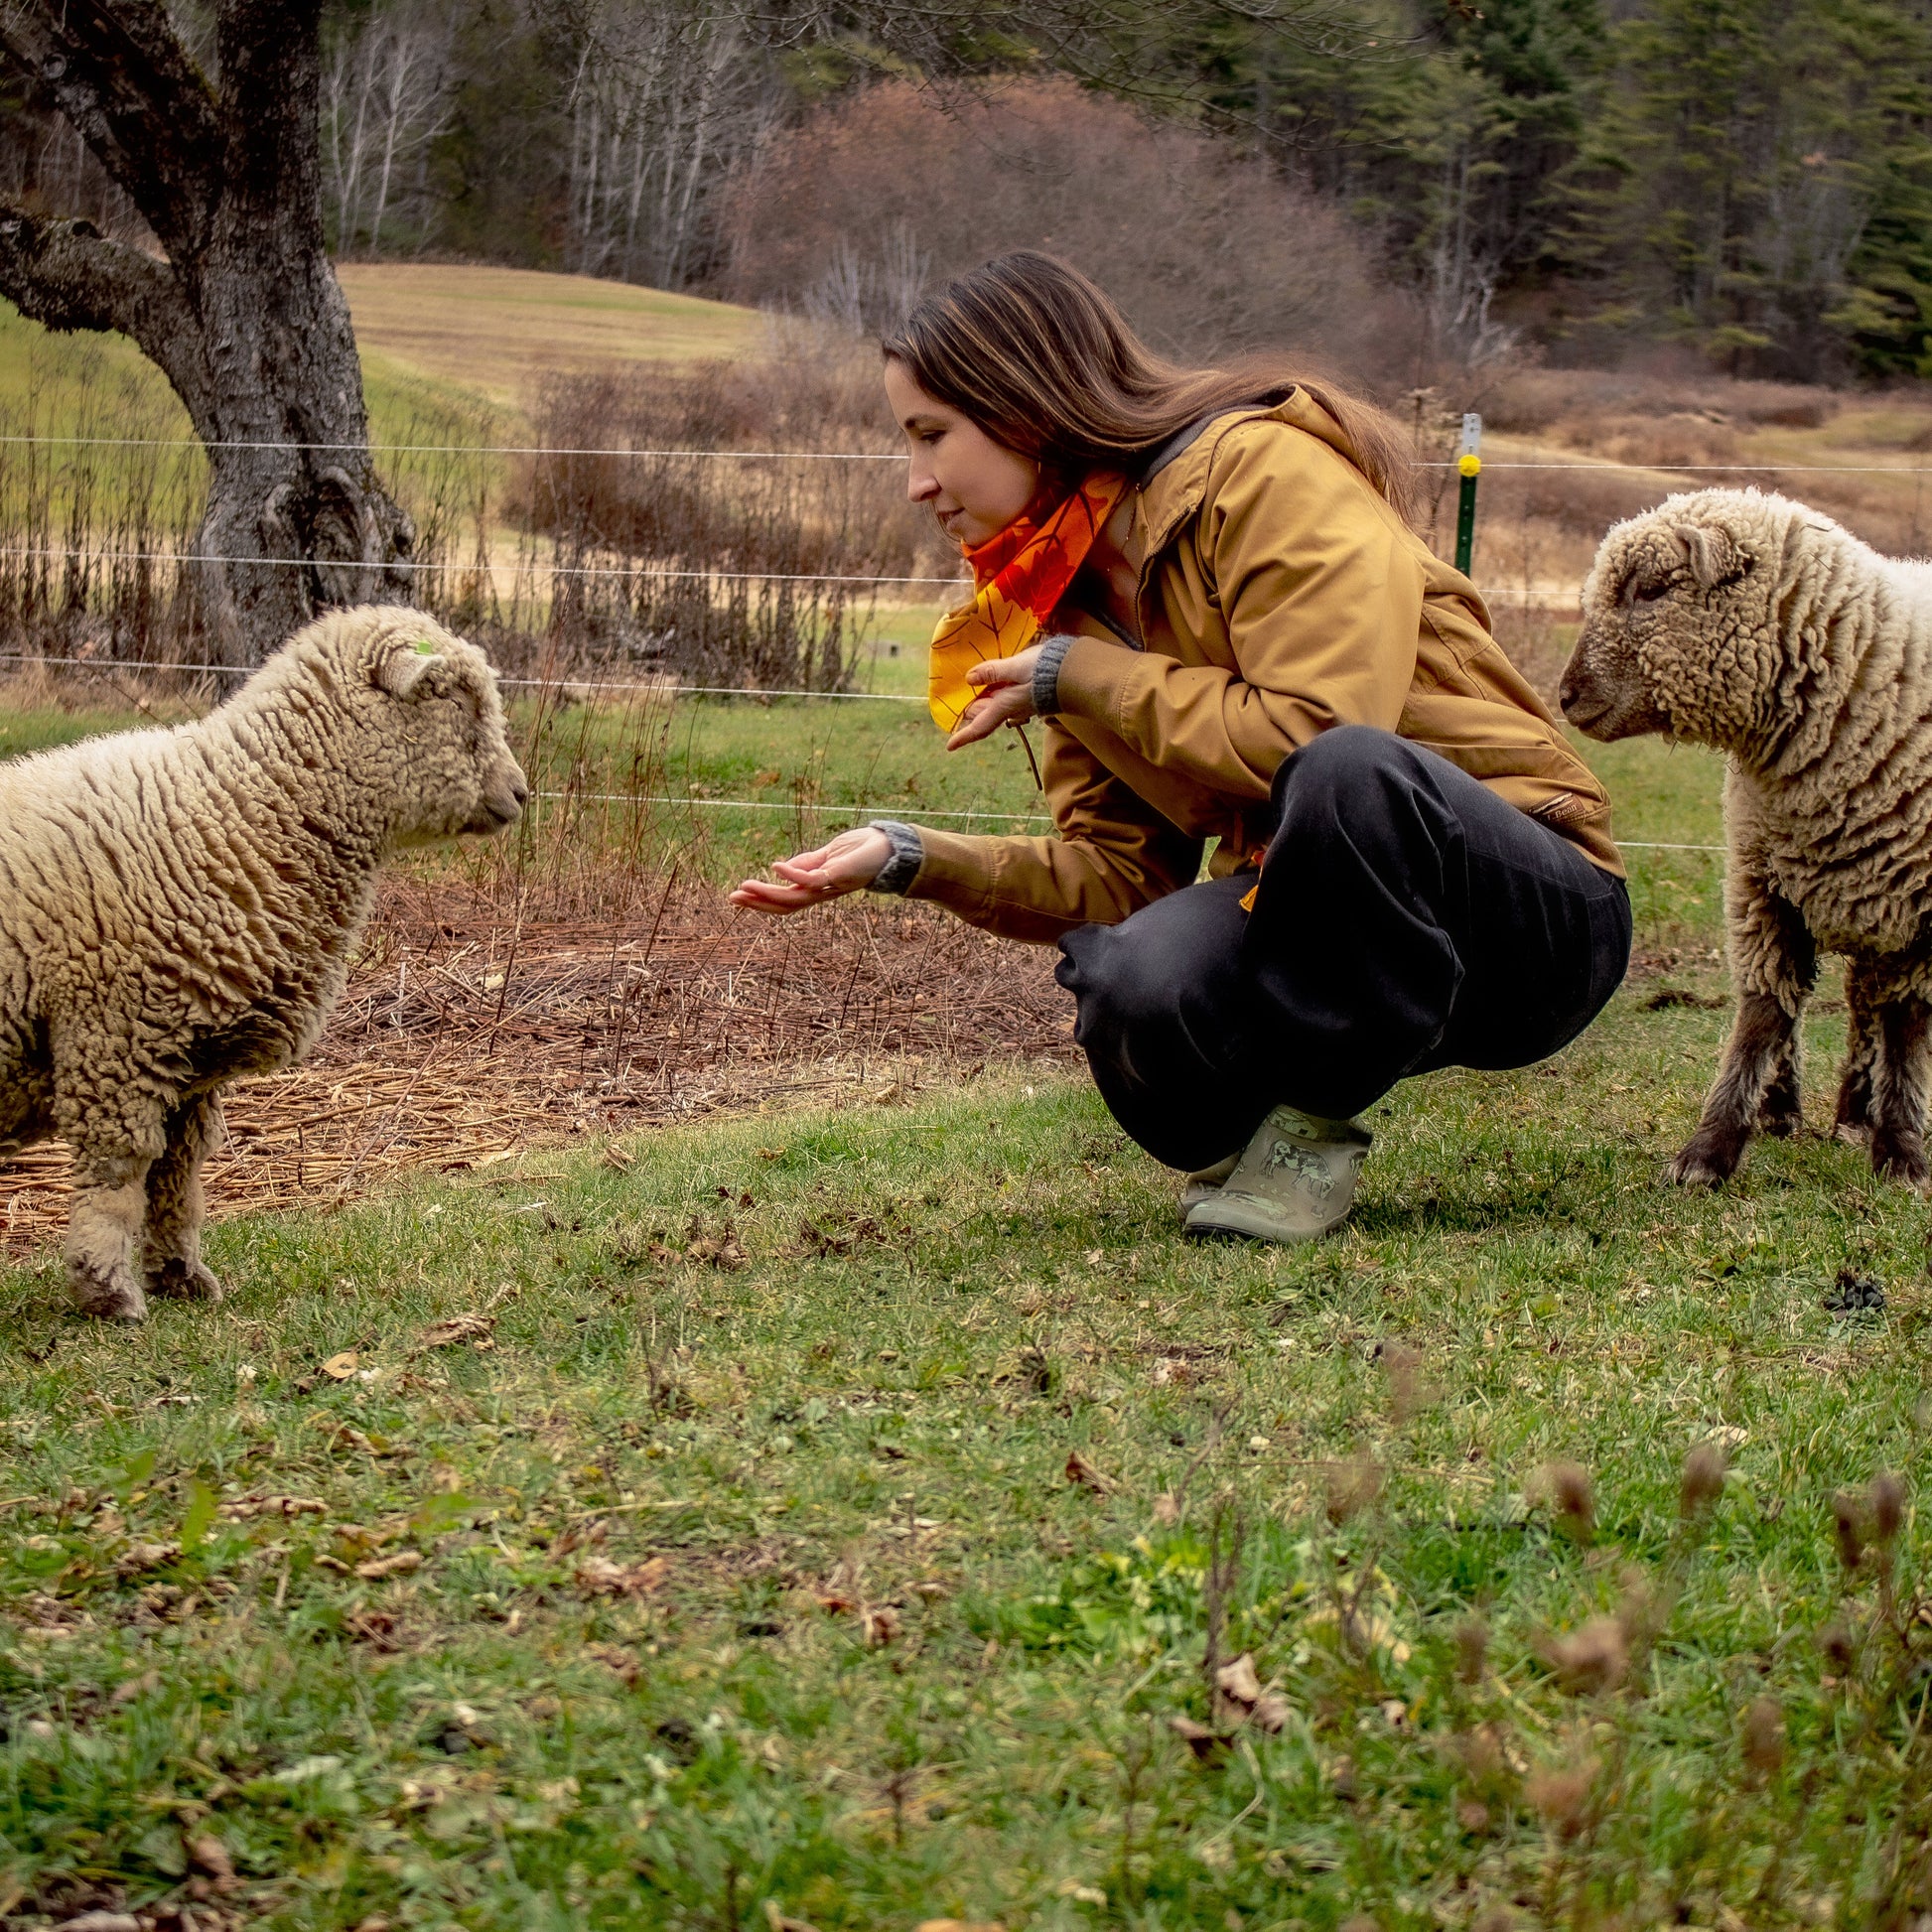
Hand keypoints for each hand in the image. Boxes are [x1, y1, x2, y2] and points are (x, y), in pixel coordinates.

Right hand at [729, 826, 890, 916]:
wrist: (890, 847)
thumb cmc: (861, 850)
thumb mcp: (828, 855)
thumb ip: (807, 863)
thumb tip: (781, 869)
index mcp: (817, 888)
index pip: (785, 899)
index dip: (762, 901)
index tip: (739, 896)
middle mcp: (822, 892)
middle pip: (785, 905)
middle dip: (758, 904)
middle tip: (732, 899)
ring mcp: (830, 886)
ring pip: (794, 898)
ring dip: (767, 893)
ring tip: (744, 888)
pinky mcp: (839, 875)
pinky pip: (811, 879)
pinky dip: (792, 874)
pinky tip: (775, 867)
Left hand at [946, 644, 1041, 749]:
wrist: (1076, 671)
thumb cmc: (1047, 670)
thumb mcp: (1016, 667)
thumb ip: (993, 671)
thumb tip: (969, 678)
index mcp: (1005, 705)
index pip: (980, 726)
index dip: (963, 737)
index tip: (949, 746)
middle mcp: (1011, 708)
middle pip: (983, 715)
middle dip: (969, 711)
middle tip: (955, 703)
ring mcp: (1020, 703)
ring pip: (993, 705)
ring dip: (981, 699)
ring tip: (970, 687)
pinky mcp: (1028, 694)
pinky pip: (1004, 696)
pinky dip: (992, 691)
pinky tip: (991, 678)